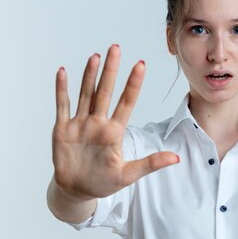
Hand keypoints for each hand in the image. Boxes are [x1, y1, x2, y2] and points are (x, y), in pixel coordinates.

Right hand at [52, 44, 178, 200]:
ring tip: (95, 56)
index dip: (133, 85)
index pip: (126, 103)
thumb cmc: (103, 182)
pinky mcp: (63, 130)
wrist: (77, 190)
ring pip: (85, 94)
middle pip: (105, 92)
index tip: (141, 65)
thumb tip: (176, 158)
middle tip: (116, 48)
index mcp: (114, 132)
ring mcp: (80, 124)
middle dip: (111, 70)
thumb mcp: (129, 174)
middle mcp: (98, 123)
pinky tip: (63, 72)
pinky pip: (62, 106)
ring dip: (89, 75)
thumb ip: (151, 164)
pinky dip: (61, 90)